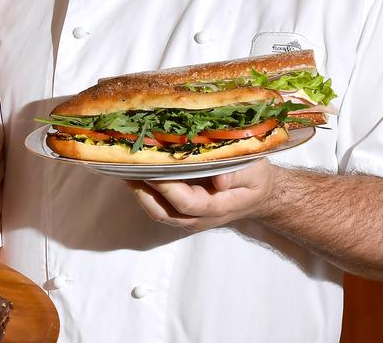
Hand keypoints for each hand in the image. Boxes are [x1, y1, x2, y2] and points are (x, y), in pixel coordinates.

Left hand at [126, 159, 282, 231]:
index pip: (185, 201)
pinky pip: (158, 204)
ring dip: (138, 191)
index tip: (152, 167)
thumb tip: (218, 181)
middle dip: (142, 190)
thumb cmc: (255, 180)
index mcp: (216, 207)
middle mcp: (197, 217)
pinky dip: (143, 190)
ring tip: (124, 168)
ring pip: (156, 210)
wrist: (257, 194)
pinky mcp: (180, 209)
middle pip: (162, 211)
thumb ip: (238, 176)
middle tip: (127, 166)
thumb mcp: (255, 173)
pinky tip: (135, 171)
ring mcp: (187, 216)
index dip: (166, 186)